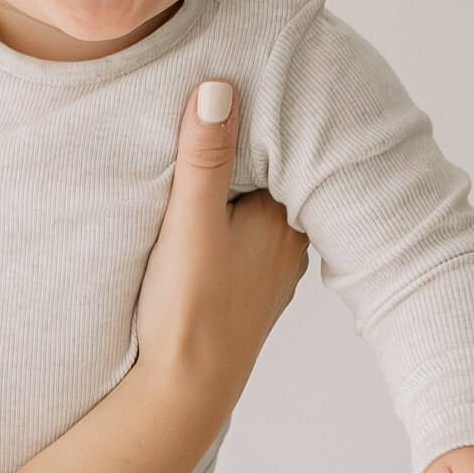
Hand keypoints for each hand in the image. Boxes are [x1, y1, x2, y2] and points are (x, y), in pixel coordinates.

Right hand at [133, 83, 307, 410]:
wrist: (183, 393)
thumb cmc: (190, 313)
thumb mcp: (190, 224)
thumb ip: (203, 158)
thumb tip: (218, 87)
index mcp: (285, 219)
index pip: (282, 149)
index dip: (260, 115)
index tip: (241, 78)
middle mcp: (290, 243)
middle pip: (274, 177)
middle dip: (253, 147)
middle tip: (223, 100)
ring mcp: (270, 270)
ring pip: (260, 209)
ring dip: (241, 186)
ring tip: (211, 152)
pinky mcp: (246, 291)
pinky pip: (246, 237)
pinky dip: (233, 218)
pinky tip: (209, 213)